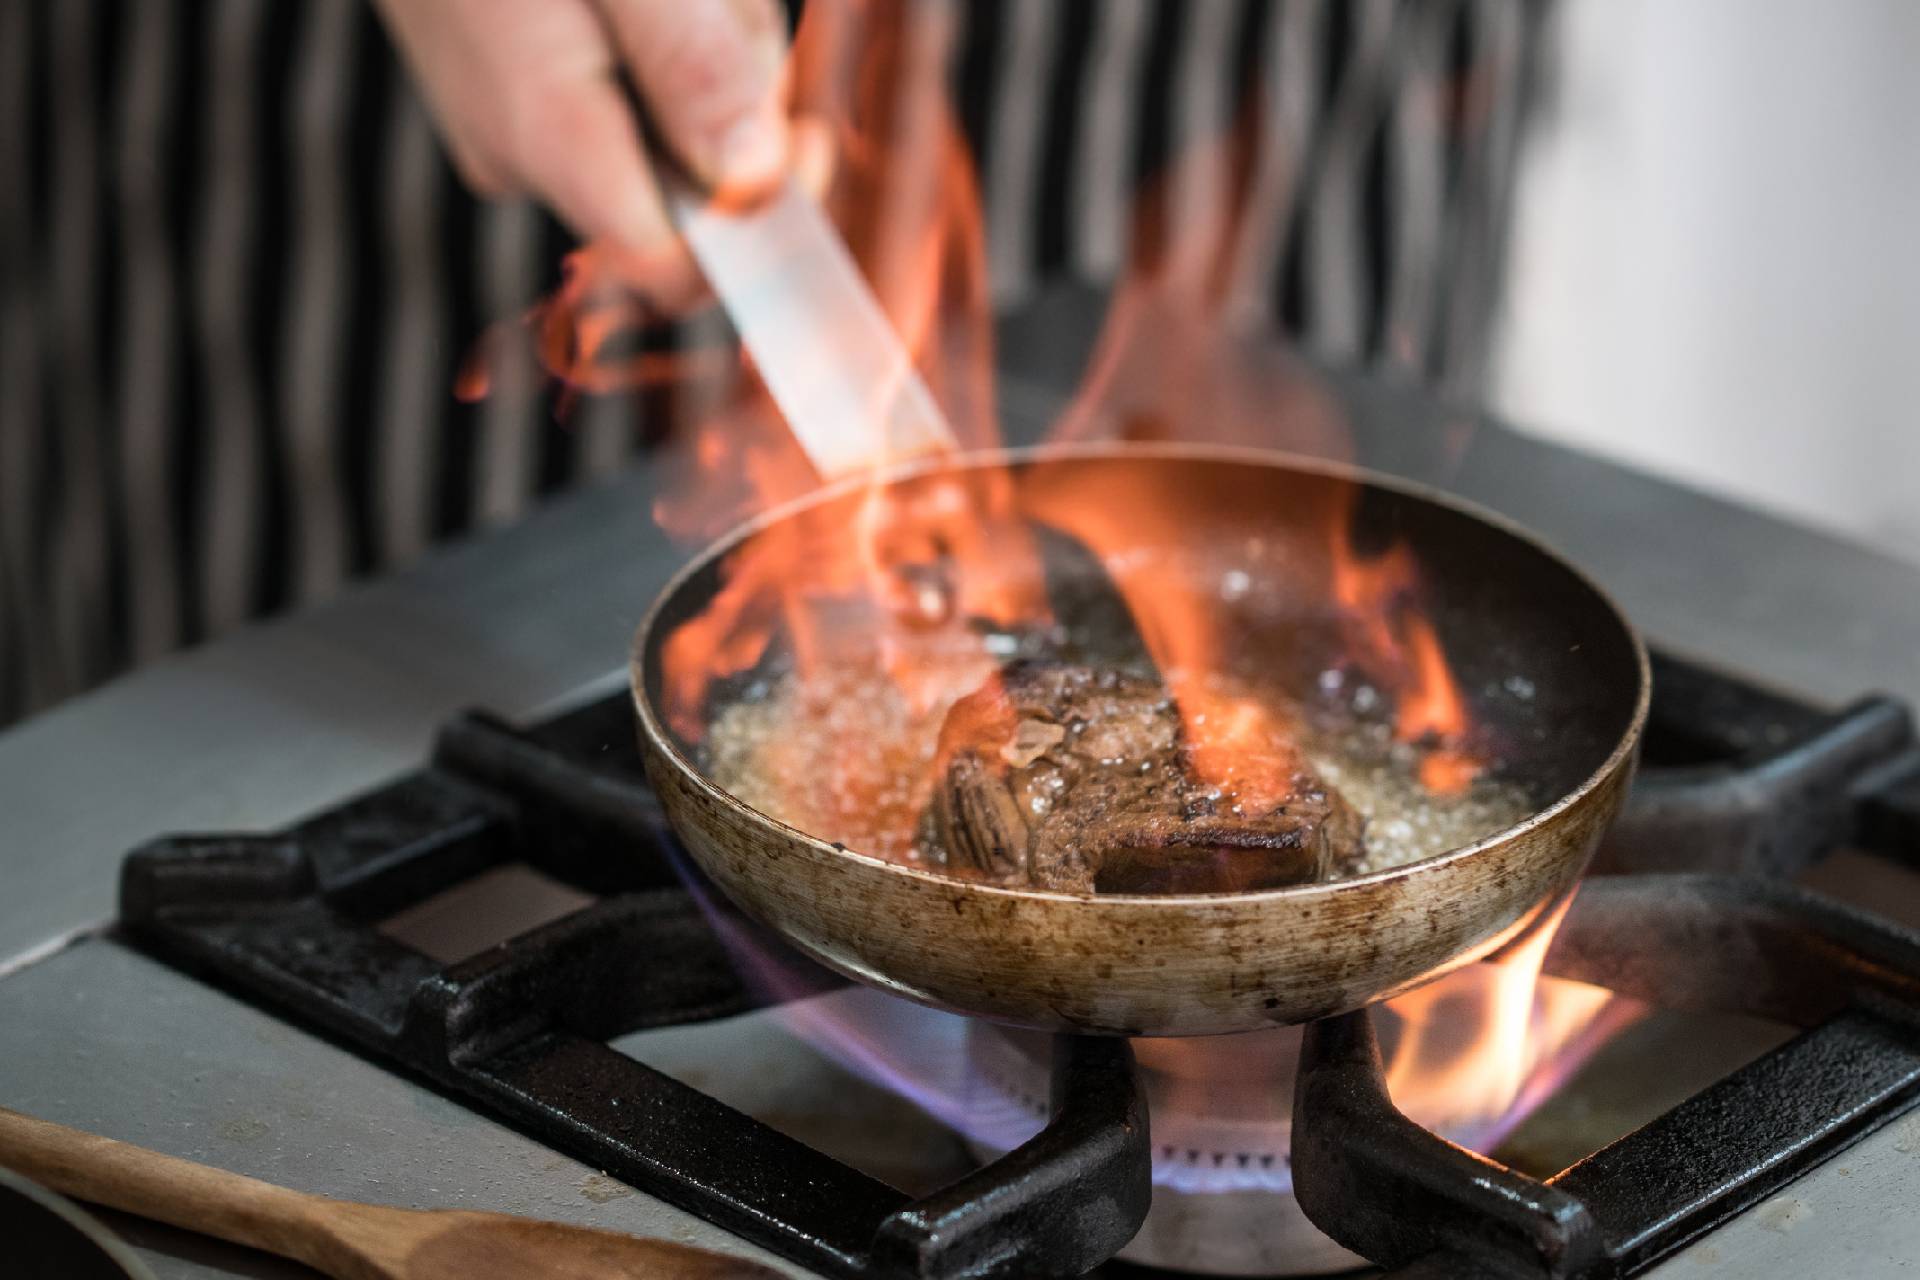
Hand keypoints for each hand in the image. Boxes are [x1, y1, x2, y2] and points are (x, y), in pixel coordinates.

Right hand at [375, 0, 789, 298]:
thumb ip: (690, 65)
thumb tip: (756, 181)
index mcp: (546, 134)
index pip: (670, 269)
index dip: (757, 228)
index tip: (814, 143)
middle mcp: (519, 156)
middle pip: (680, 189)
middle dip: (734, 97)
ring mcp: (508, 126)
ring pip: (660, 131)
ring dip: (702, 53)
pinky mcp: (509, 91)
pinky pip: (620, 91)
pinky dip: (656, 40)